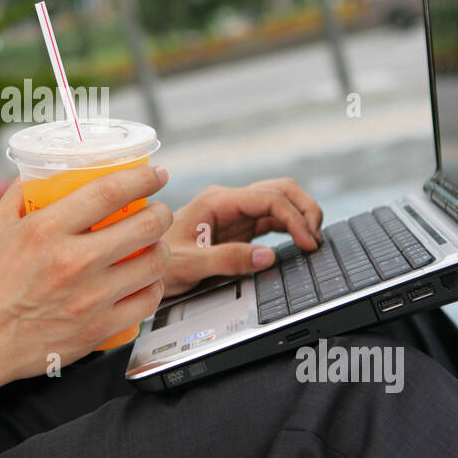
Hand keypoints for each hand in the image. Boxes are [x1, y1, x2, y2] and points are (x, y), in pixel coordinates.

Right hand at [0, 165, 173, 412]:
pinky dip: (153, 287)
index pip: (110, 192)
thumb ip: (21, 195)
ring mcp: (90, 299)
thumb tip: (44, 173)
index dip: (142, 178)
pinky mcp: (98, 329)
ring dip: (160, 249)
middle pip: (144, 227)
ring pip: (153, 264)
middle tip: (156, 210)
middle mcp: (73, 262)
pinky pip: (146, 302)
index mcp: (46, 230)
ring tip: (153, 245)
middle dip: (159, 212)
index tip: (154, 174)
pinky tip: (146, 281)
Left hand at [159, 177, 322, 298]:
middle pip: (280, 190)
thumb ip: (228, 260)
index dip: (295, 217)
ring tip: (313, 241)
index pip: (268, 198)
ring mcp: (235, 213)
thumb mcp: (190, 265)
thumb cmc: (158, 263)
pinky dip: (291, 227)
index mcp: (217, 201)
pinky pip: (272, 219)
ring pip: (280, 202)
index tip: (308, 242)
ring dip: (301, 216)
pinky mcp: (238, 227)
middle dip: (304, 208)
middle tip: (317, 237)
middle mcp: (228, 201)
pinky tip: (299, 242)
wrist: (140, 266)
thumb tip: (267, 256)